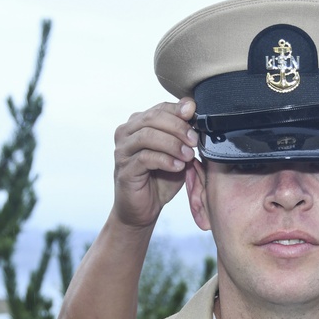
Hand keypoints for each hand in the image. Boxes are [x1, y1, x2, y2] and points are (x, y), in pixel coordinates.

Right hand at [111, 98, 198, 228]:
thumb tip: (195, 112)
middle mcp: (126, 133)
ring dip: (173, 144)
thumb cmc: (160, 179)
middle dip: (178, 127)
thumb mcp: (178, 154)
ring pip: (148, 136)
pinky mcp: (124, 169)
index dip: (178, 110)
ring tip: (188, 156)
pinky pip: (145, 158)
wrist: (143, 209)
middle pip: (153, 118)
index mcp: (138, 124)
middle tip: (194, 140)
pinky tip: (178, 166)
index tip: (195, 114)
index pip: (159, 108)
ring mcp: (122, 151)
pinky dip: (165, 160)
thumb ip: (184, 135)